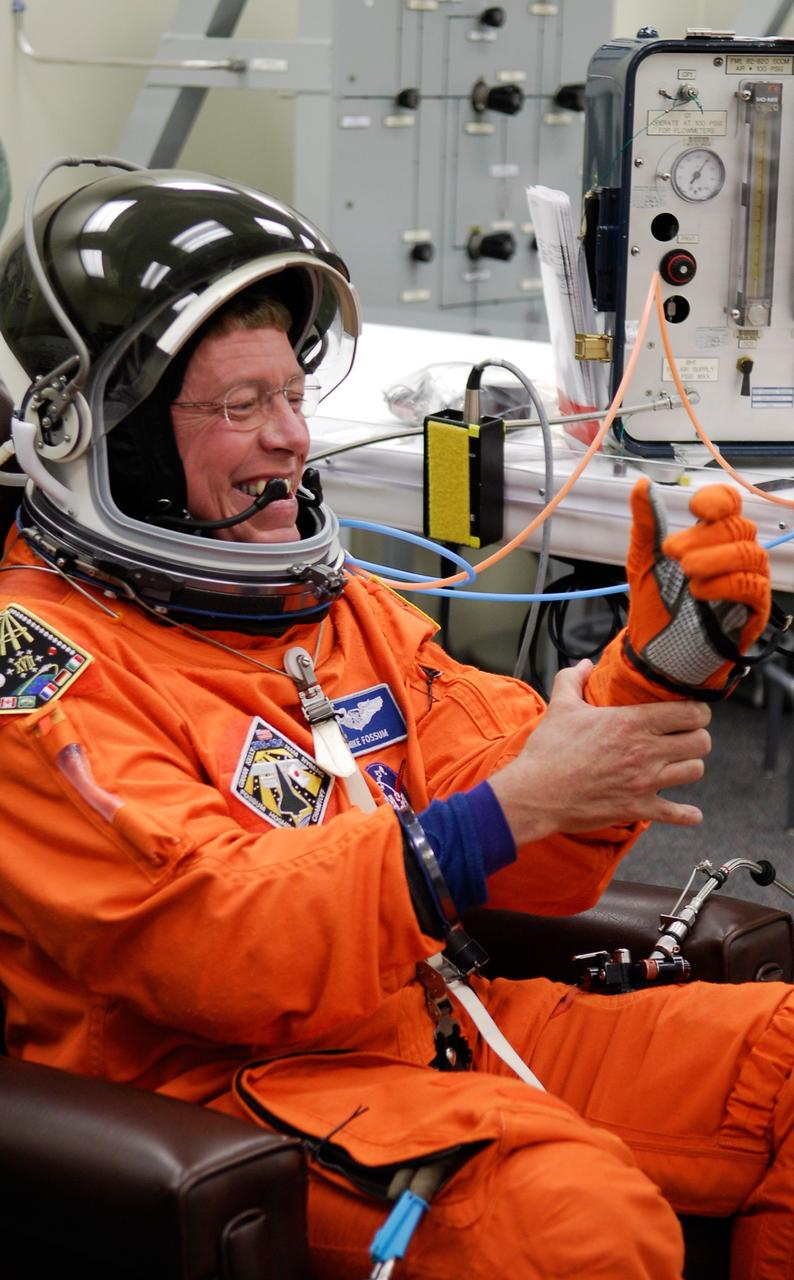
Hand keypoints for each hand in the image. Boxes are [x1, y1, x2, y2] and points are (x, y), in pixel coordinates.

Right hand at [489, 660, 711, 843]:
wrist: (536, 793)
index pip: (691, 712)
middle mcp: (645, 751)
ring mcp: (644, 782)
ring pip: (694, 771)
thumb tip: (584, 665)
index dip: (697, 710)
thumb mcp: (561, 707)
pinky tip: (690, 813)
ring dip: (688, 766)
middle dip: (696, 737)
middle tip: (684, 736)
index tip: (688, 711)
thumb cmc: (548, 750)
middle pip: (701, 742)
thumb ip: (573, 679)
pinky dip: (686, 814)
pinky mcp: (637, 808)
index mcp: (631, 722)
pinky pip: (676, 813)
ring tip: (676, 763)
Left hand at [587, 478, 770, 705]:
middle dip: (704, 536)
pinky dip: (725, 584)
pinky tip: (699, 590)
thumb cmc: (654, 604)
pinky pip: (752, 587)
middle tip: (672, 552)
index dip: (718, 499)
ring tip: (685, 571)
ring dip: (715, 558)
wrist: (654, 652)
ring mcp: (747, 581)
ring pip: (750, 554)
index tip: (694, 506)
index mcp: (711, 537)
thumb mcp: (642, 560)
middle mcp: (734, 555)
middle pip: (738, 528)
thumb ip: (645, 523)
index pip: (730, 505)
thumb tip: (641, 484)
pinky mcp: (754, 610)